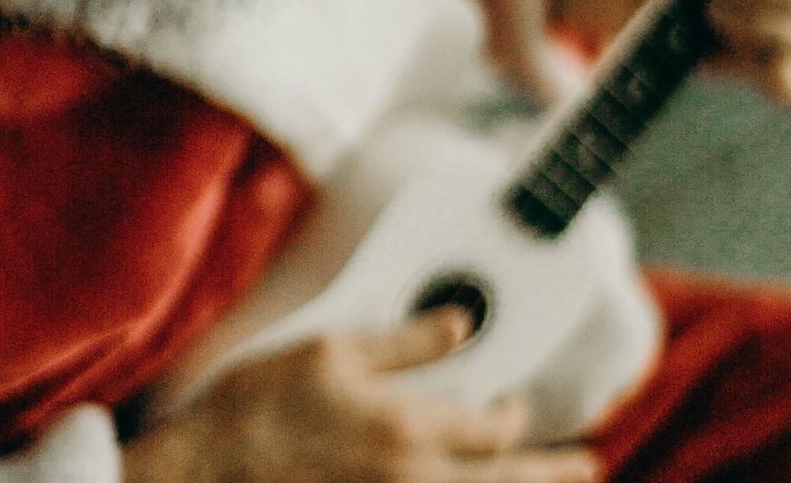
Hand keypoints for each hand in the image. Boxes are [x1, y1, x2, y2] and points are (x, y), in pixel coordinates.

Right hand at [123, 307, 598, 482]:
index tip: (514, 405)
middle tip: (584, 466)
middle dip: (553, 471)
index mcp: (407, 427)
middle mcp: (413, 480)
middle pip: (505, 481)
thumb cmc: (258, 410)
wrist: (207, 473)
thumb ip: (404, 341)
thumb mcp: (331, 352)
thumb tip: (458, 324)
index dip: (515, 413)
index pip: (493, 426)